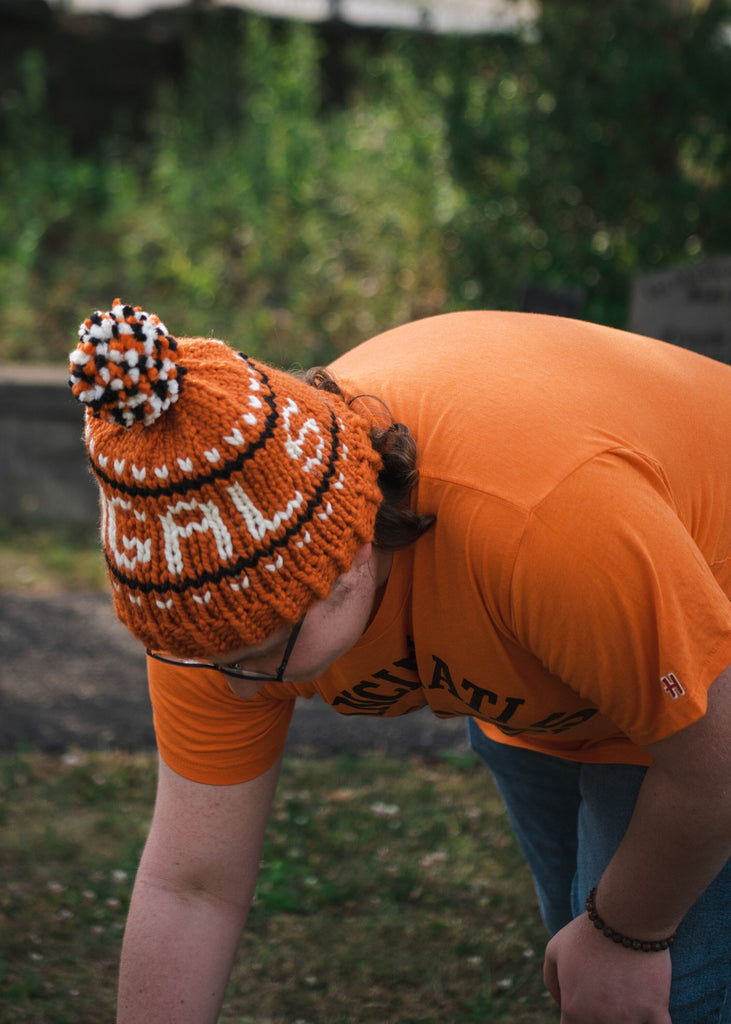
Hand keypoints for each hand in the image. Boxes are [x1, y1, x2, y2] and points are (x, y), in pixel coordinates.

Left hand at [543, 914, 672, 1022]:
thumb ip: (551, 981)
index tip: (585, 1007)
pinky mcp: (656, 1013)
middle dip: (601, 1018)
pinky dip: (656, 1022)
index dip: (576, 1020)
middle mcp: (599, 1021)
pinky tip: (652, 1013)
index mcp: (573, 1010)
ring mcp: (629, 1019)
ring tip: (626, 999)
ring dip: (628, 1019)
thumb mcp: (555, 950)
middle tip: (607, 996)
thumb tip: (561, 1004)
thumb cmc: (588, 932)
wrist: (626, 918)